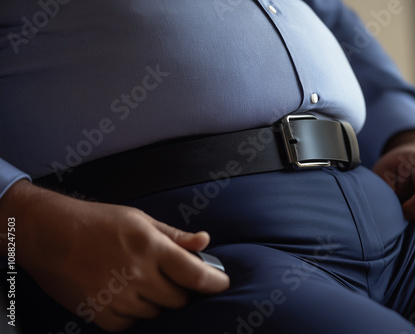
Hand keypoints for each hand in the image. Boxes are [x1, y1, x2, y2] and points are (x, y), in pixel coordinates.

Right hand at [1, 181, 229, 331]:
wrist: (49, 234)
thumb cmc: (97, 221)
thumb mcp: (139, 219)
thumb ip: (175, 235)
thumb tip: (204, 242)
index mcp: (150, 247)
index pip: (195, 275)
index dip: (215, 282)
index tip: (222, 283)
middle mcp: (137, 275)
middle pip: (179, 300)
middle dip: (181, 290)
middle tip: (169, 276)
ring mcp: (117, 297)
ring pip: (156, 313)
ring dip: (156, 301)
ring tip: (139, 280)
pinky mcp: (99, 314)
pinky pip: (131, 323)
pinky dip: (133, 312)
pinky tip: (124, 293)